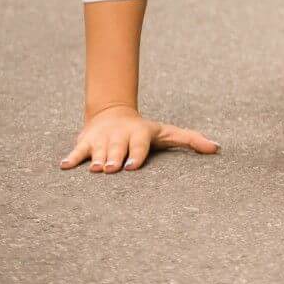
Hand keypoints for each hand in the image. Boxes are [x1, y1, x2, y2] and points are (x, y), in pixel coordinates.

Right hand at [60, 104, 218, 173]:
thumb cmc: (145, 131)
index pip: (139, 145)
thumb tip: (218, 148)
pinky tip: (65, 166)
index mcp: (140, 134)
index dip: (136, 155)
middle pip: (117, 150)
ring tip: (95, 169)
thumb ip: (191, 140)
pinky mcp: (85, 143)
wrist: (113, 113)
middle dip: (114, 159)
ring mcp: (102, 140)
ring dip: (95, 160)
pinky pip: (77, 151)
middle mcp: (120, 135)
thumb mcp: (167, 133)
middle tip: (111, 169)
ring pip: (97, 152)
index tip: (133, 167)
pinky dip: (72, 158)